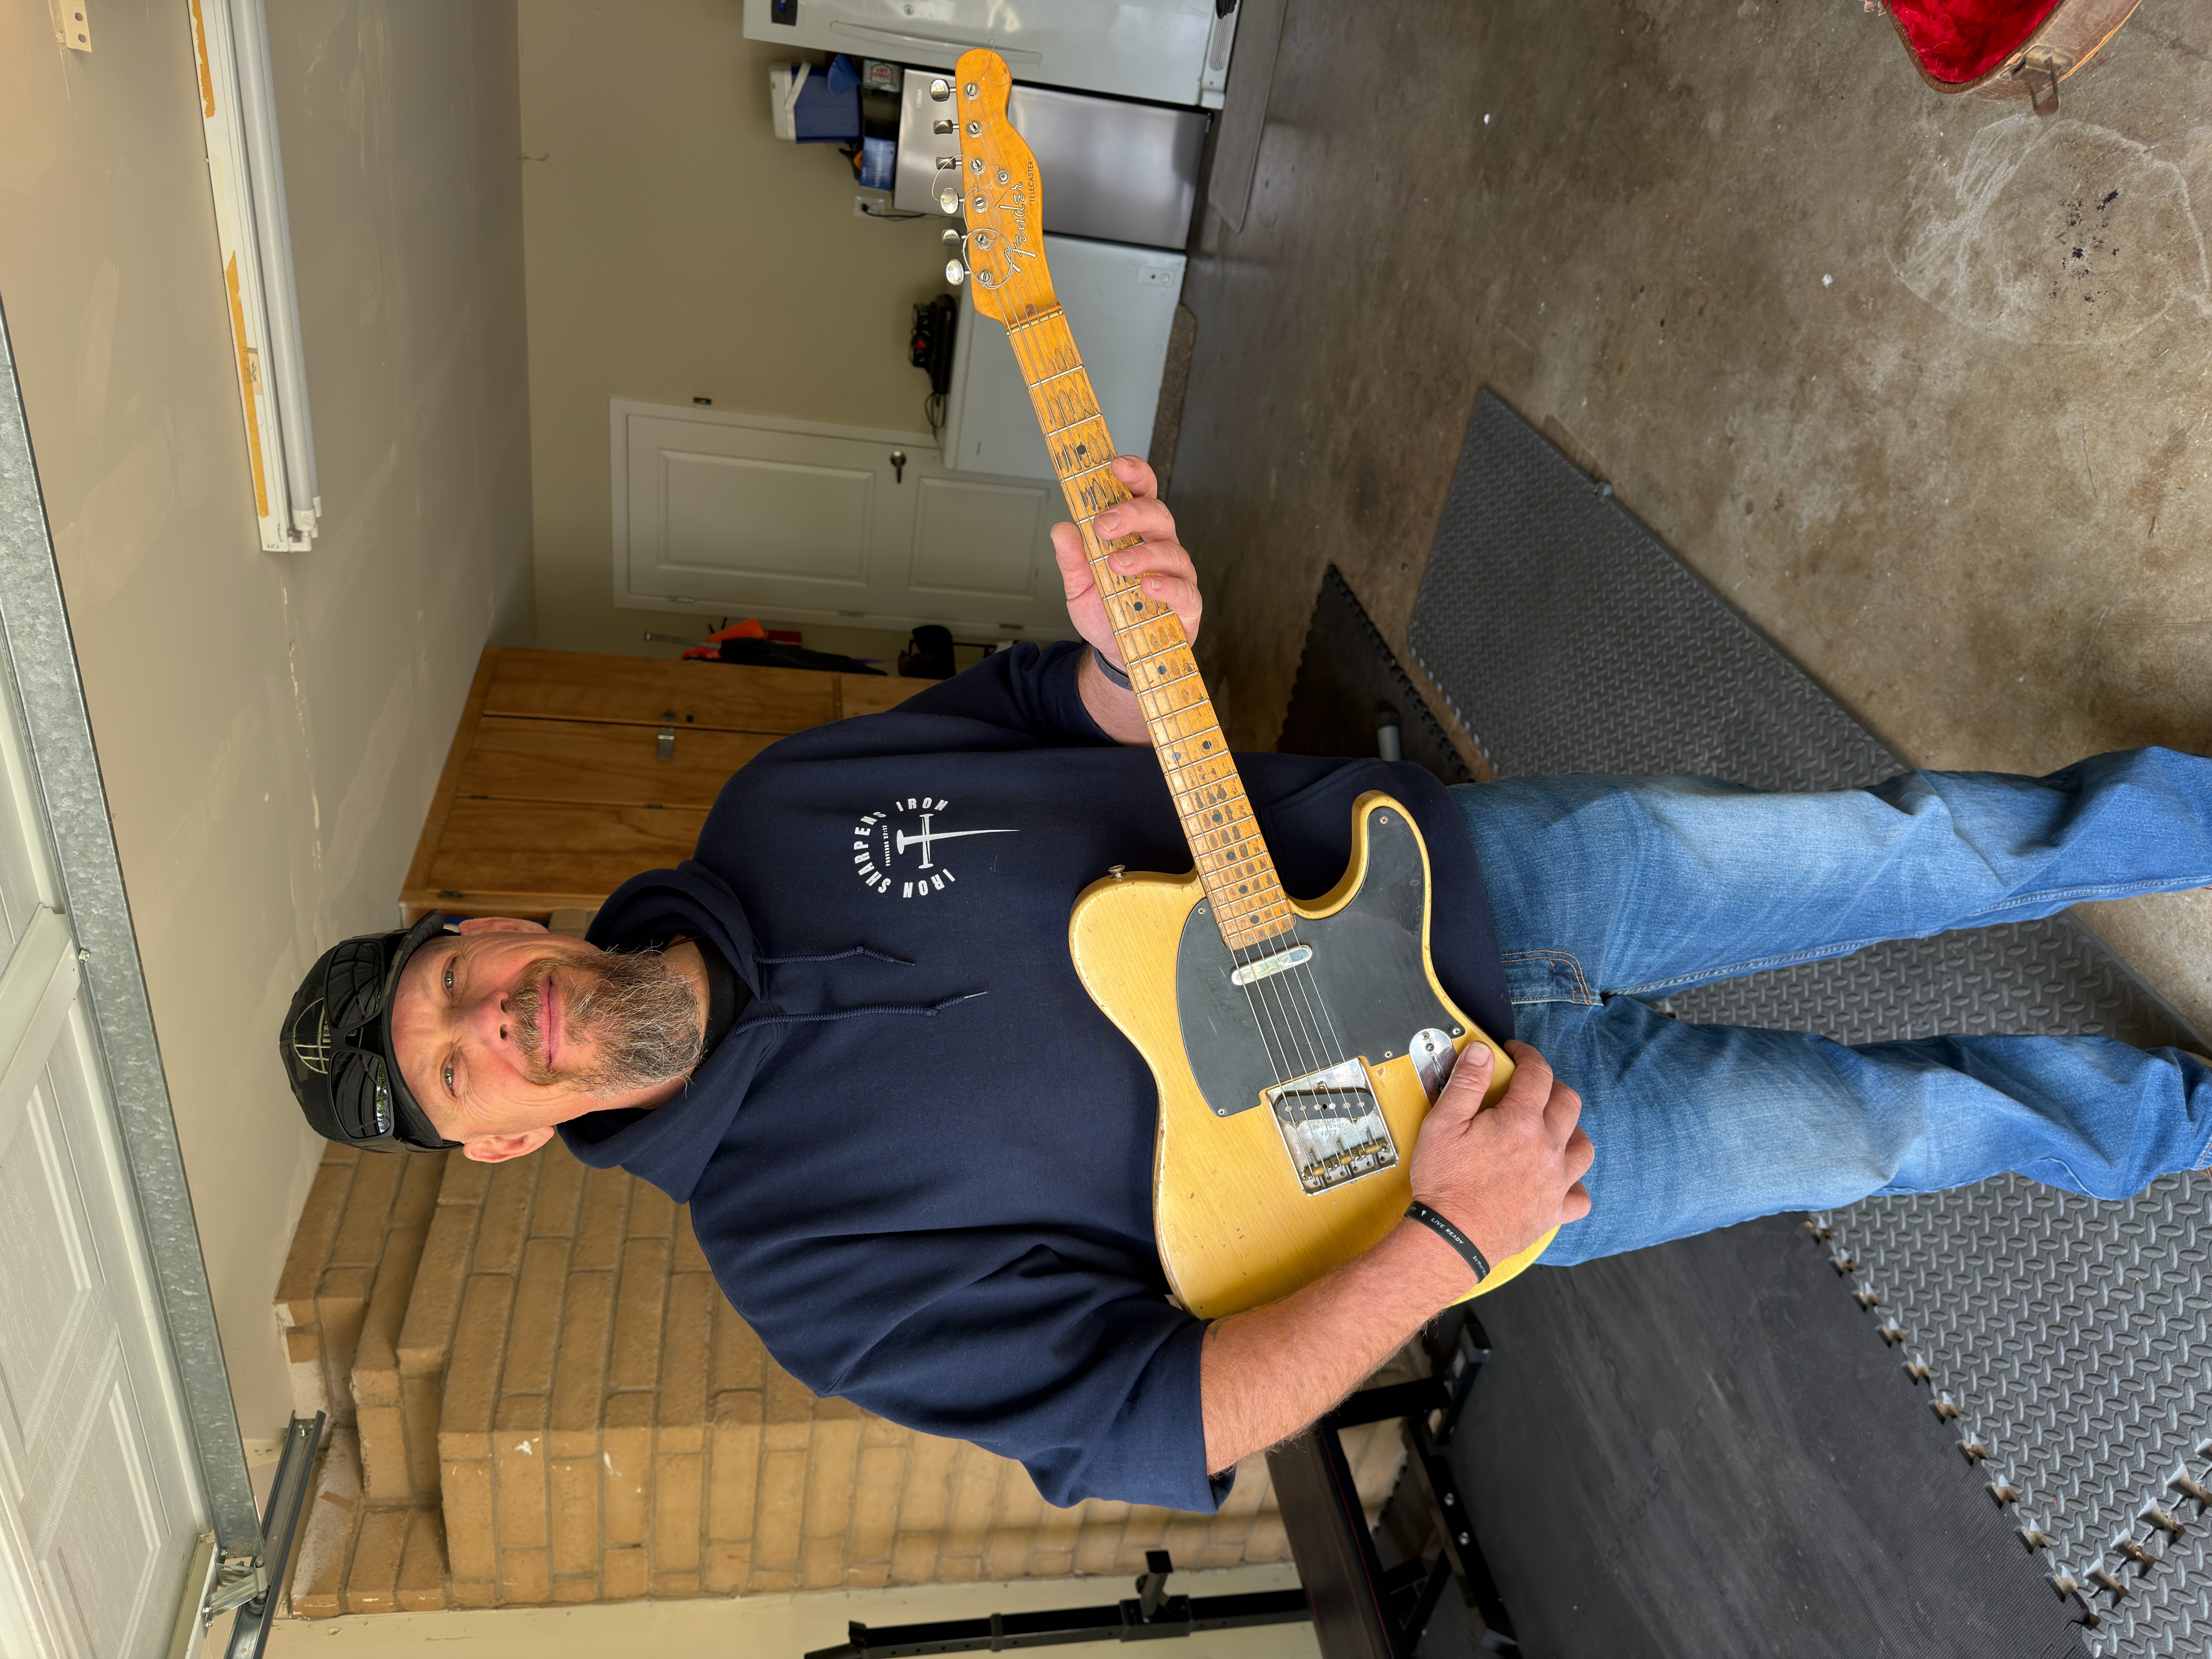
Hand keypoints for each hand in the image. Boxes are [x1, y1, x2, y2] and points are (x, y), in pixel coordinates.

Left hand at [1049, 455, 1201, 665]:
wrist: (1116, 653)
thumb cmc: (1106, 612)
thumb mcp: (1079, 585)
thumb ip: (1072, 558)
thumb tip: (1062, 528)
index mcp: (1137, 533)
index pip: (1142, 493)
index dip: (1134, 475)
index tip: (1115, 465)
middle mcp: (1161, 547)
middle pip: (1159, 515)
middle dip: (1133, 513)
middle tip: (1104, 524)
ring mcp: (1177, 575)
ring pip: (1171, 551)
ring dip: (1143, 554)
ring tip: (1117, 564)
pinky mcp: (1187, 606)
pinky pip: (1184, 591)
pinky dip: (1167, 586)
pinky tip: (1148, 586)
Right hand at [1406, 1040, 1592, 1272]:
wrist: (1451, 1238)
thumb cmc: (1445, 1183)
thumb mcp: (1442, 1124)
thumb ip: (1466, 1083)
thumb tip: (1483, 1052)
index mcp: (1520, 1123)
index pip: (1537, 1074)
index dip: (1527, 1056)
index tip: (1515, 1054)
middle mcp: (1547, 1149)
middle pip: (1568, 1104)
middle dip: (1552, 1087)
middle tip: (1531, 1088)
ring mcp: (1555, 1182)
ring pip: (1584, 1147)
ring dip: (1571, 1131)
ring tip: (1551, 1129)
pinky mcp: (1553, 1212)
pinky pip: (1581, 1197)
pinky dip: (1575, 1185)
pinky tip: (1560, 1180)